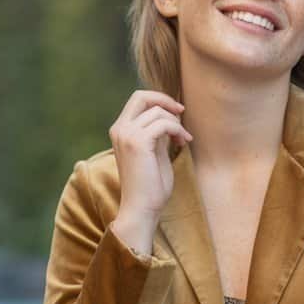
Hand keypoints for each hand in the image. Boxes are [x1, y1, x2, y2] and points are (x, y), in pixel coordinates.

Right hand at [108, 89, 192, 217]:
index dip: (159, 100)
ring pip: (157, 112)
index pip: (137, 100)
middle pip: (142, 96)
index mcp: (120, 130)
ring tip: (183, 140)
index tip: (177, 112)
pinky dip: (177, 130)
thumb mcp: (154, 151)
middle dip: (165, 101)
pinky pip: (164, 123)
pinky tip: (183, 142)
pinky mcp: (138, 142)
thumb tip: (169, 115)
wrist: (142, 208)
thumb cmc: (150, 185)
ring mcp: (127, 134)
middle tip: (182, 113)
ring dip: (176, 123)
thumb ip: (156, 132)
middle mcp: (119, 129)